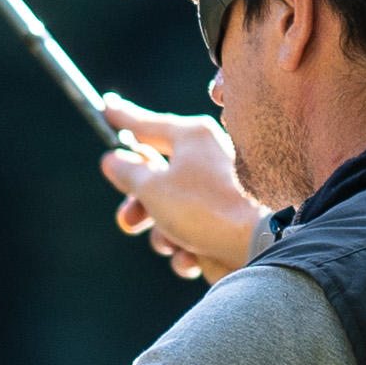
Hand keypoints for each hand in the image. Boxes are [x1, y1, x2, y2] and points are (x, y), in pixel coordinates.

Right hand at [99, 99, 264, 282]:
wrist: (260, 244)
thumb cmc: (206, 208)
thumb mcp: (153, 188)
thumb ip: (128, 173)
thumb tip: (113, 159)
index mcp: (192, 138)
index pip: (147, 125)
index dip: (122, 119)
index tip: (105, 107)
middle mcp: (207, 159)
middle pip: (156, 177)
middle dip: (139, 206)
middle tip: (128, 221)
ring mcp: (218, 193)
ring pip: (171, 213)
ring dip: (163, 234)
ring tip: (172, 243)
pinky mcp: (226, 224)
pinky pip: (192, 235)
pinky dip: (187, 249)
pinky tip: (193, 257)